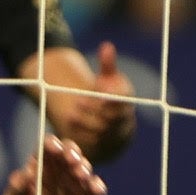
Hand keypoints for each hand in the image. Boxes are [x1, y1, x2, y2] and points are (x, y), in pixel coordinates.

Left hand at [0, 137, 101, 194]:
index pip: (48, 147)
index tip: (54, 148)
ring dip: (84, 168)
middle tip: (71, 160)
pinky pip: (94, 190)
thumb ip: (16, 187)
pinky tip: (96, 188)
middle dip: (72, 152)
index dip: (52, 144)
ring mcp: (75, 183)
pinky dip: (97, 187)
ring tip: (81, 175)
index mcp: (42, 164)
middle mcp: (61, 169)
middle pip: (70, 152)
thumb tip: (25, 172)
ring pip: (84, 168)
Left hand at [44, 43, 139, 159]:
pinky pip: (94, 146)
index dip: (112, 95)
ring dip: (86, 124)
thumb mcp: (108, 81)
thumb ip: (107, 65)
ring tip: (70, 115)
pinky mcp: (104, 149)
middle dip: (95, 110)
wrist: (111, 125)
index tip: (99, 87)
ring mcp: (114, 137)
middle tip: (78, 102)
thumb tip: (106, 45)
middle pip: (112, 118)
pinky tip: (68, 129)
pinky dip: (82, 137)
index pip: (124, 101)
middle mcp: (124, 122)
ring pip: (102, 133)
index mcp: (126, 104)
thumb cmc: (108, 97)